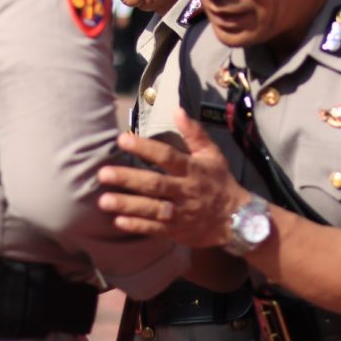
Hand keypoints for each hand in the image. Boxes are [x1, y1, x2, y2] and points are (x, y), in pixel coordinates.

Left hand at [97, 108, 250, 247]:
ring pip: (152, 209)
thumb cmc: (219, 181)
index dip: (145, 148)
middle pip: (155, 184)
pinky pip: (155, 229)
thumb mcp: (212, 154)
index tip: (122, 140)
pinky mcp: (177, 231)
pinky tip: (118, 221)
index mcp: (193, 169)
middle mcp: (185, 191)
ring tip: (103, 200)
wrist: (237, 219)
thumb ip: (194, 133)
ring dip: (128, 205)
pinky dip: (137, 225)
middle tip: (103, 173)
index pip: (167, 156)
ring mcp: (181, 213)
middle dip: (129, 179)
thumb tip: (177, 109)